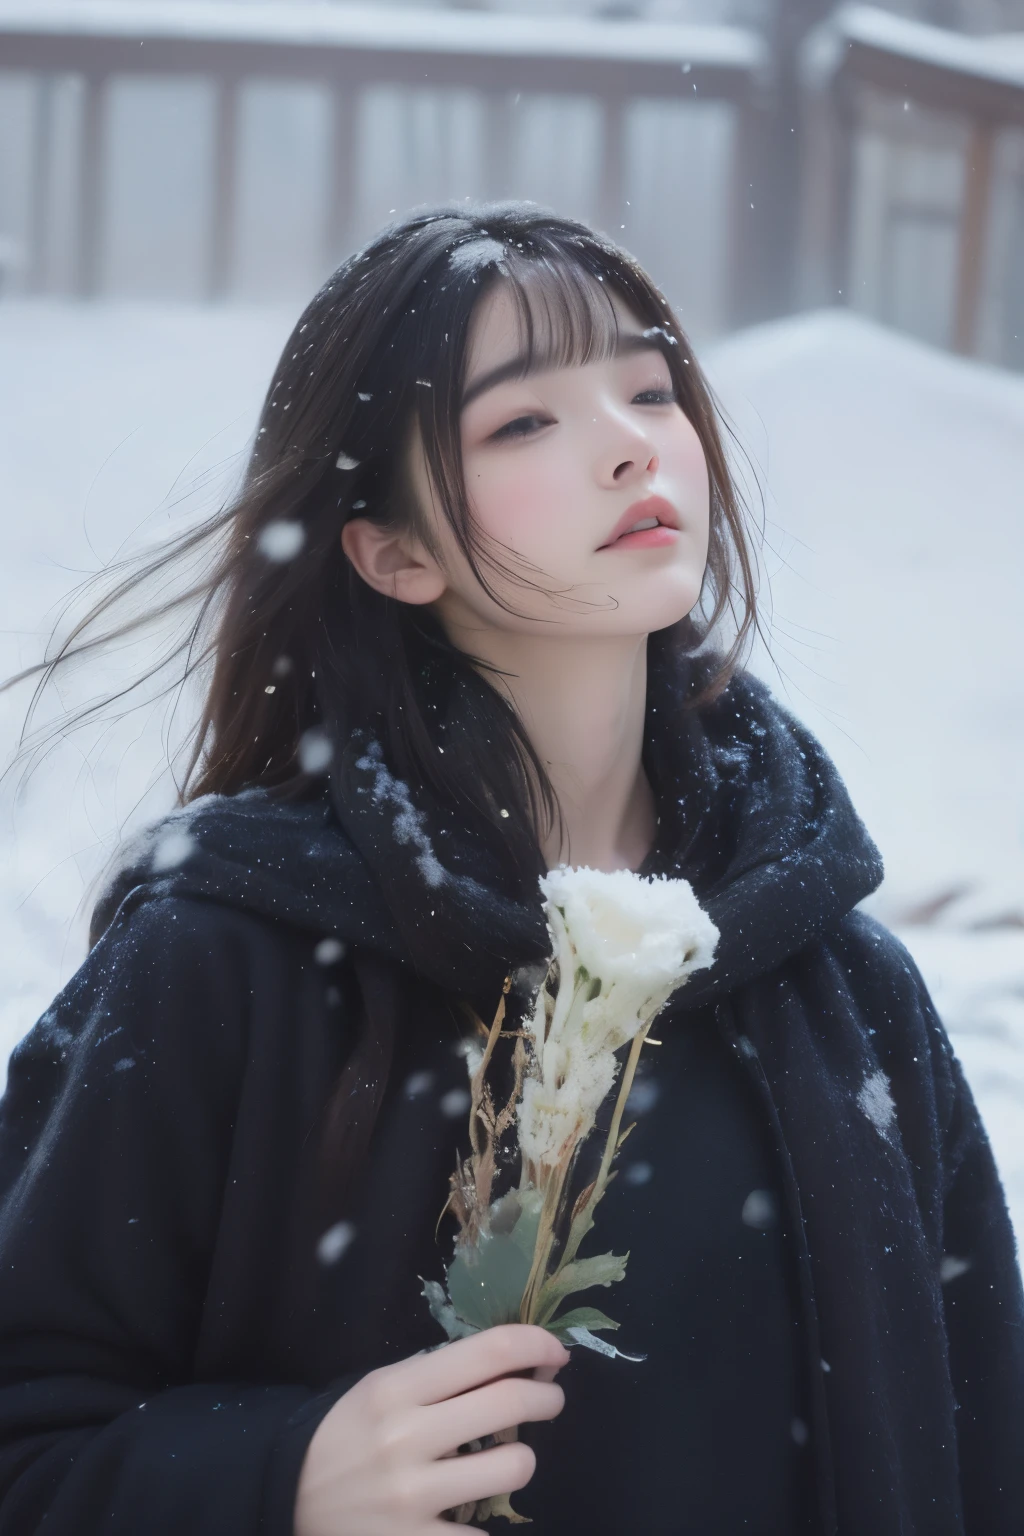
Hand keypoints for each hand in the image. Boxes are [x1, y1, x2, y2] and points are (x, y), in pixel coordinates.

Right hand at [293, 1323, 569, 1534]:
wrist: (286, 1501)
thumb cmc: (345, 1436)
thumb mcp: (378, 1389)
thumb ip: (436, 1374)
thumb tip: (513, 1359)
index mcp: (396, 1389)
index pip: (487, 1351)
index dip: (535, 1344)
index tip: (554, 1351)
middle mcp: (406, 1438)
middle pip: (511, 1401)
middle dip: (546, 1397)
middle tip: (549, 1399)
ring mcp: (413, 1498)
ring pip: (513, 1465)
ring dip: (520, 1458)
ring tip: (504, 1458)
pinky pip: (484, 1533)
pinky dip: (485, 1519)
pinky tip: (468, 1509)